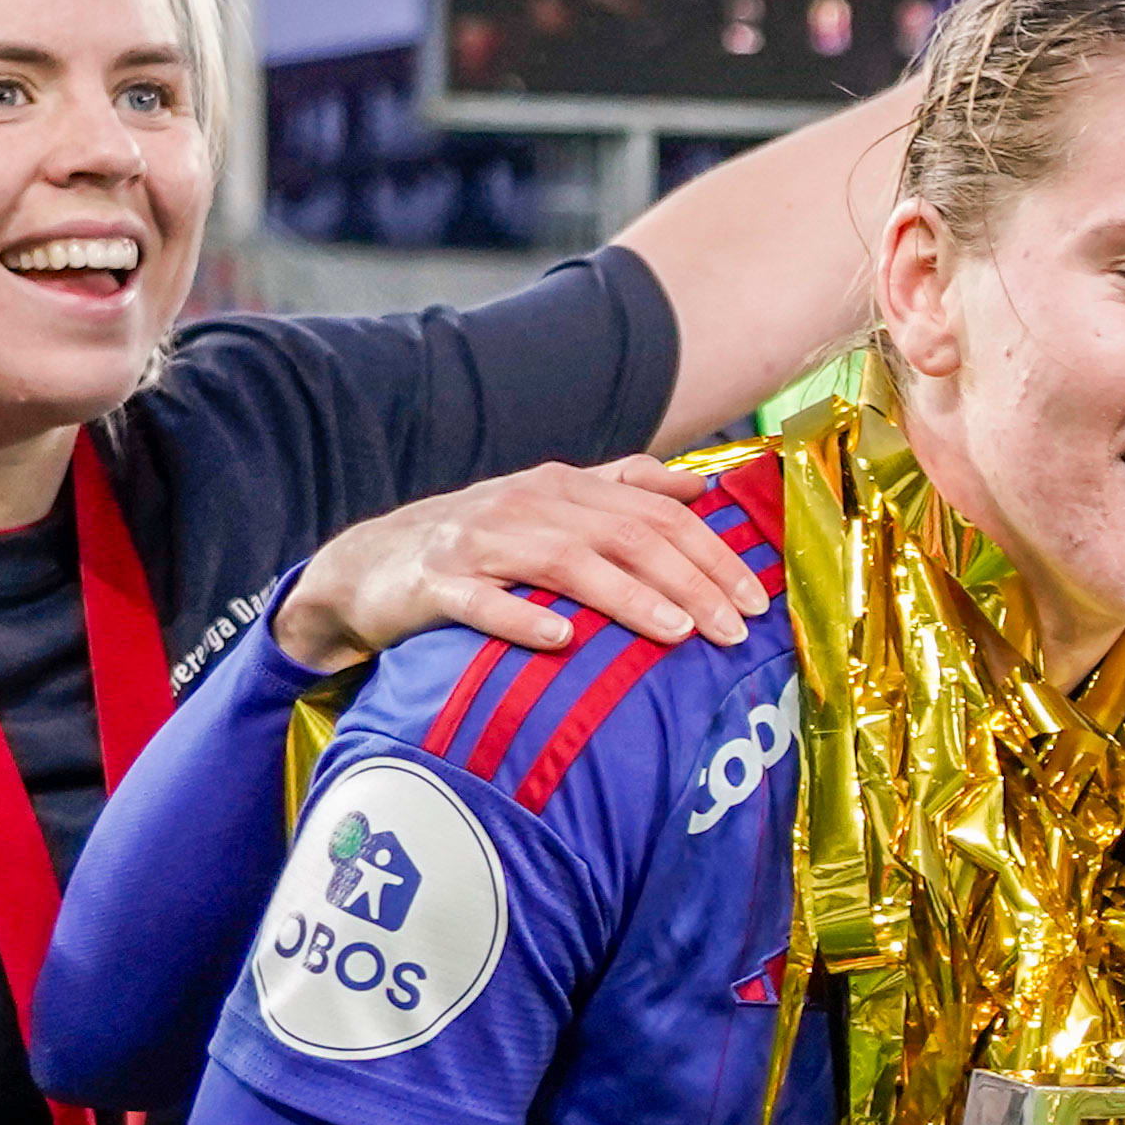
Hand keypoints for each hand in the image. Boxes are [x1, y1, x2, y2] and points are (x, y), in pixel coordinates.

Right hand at [276, 457, 761, 672]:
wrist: (367, 565)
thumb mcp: (551, 506)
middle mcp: (528, 505)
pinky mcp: (435, 585)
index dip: (712, 552)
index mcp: (564, 487)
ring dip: (628, 598)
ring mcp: (479, 542)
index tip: (757, 598)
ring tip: (678, 633)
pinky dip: (523, 620)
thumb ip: (623, 488)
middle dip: (690, 581)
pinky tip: (563, 642)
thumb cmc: (478, 543)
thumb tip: (700, 482)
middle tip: (736, 628)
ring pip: (567, 564)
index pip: (656, 513)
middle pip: (625, 536)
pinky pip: (483, 602)